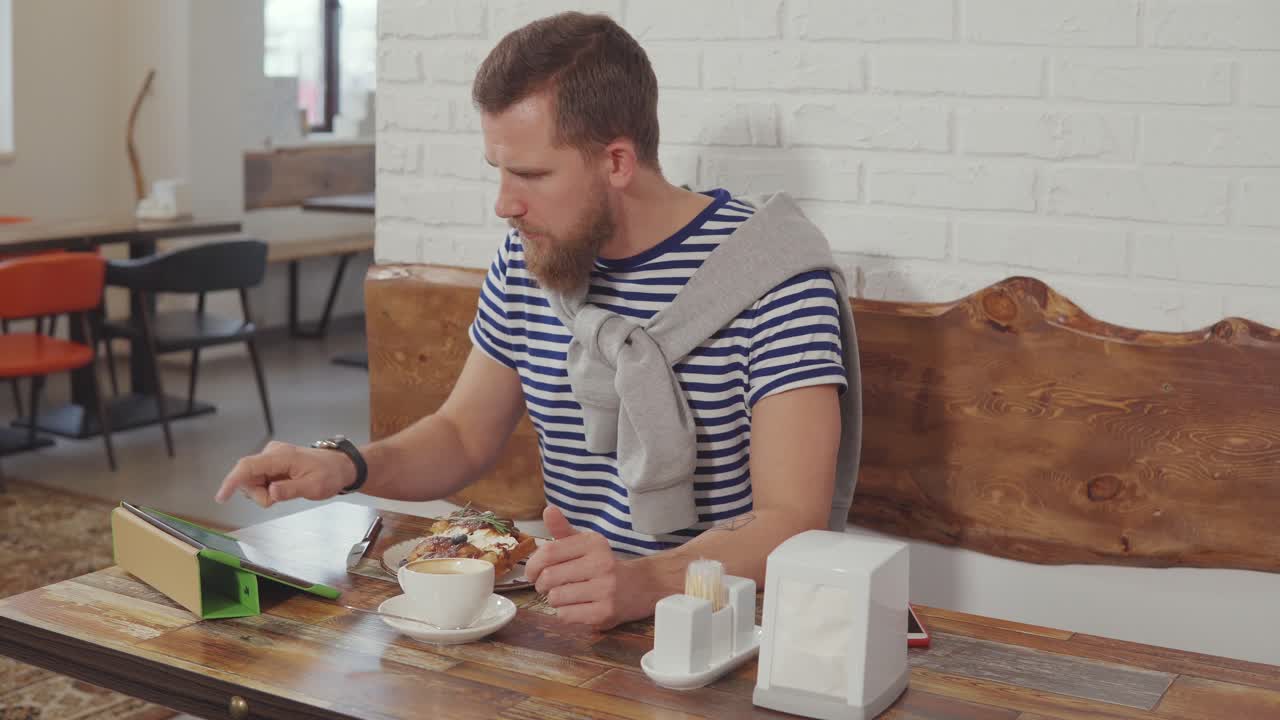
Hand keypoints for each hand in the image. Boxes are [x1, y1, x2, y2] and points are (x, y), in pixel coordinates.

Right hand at [214, 441, 354, 507]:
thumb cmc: (329, 473)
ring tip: (285, 492)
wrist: (339, 467)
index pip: (247, 467)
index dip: (232, 481)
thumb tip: (271, 492)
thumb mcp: (314, 487)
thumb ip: (291, 490)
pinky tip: (281, 488)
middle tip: (278, 499)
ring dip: (263, 493)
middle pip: (247, 478)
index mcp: (281, 456)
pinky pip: (259, 481)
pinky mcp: (271, 464)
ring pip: (251, 481)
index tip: (222, 497)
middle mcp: (272, 454)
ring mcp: (271, 458)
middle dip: (258, 494)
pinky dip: (266, 489)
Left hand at [523, 506, 656, 628]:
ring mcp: (605, 589)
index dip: (533, 565)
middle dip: (541, 584)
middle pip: (549, 577)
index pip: (549, 552)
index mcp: (593, 543)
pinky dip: (564, 613)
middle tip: (548, 586)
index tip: (532, 572)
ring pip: (555, 598)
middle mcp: (601, 563)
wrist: (638, 587)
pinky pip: (565, 615)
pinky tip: (576, 606)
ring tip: (566, 595)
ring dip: (554, 599)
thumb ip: (563, 529)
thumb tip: (548, 510)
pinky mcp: (604, 612)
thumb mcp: (585, 544)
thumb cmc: (602, 564)